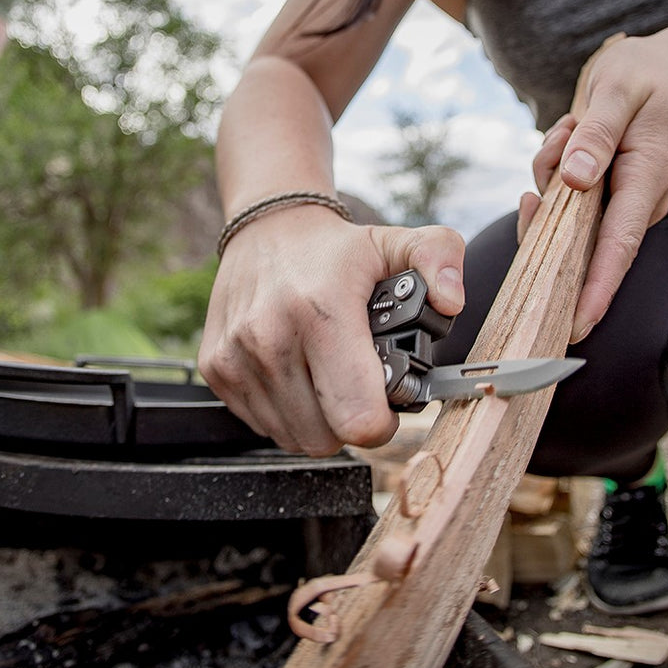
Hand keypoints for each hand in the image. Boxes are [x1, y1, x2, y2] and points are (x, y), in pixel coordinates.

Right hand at [198, 208, 464, 455]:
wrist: (267, 229)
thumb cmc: (338, 250)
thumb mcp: (399, 243)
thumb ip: (442, 259)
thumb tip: (452, 302)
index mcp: (320, 311)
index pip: (357, 418)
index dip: (383, 421)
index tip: (387, 397)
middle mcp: (269, 336)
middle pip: (327, 439)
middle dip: (352, 420)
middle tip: (361, 384)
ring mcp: (236, 356)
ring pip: (294, 439)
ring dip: (318, 419)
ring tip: (329, 376)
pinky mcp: (215, 368)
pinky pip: (264, 425)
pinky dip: (288, 411)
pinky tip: (299, 373)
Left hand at [518, 31, 667, 341]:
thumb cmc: (649, 76)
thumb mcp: (618, 91)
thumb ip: (596, 135)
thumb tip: (573, 180)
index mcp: (645, 181)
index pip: (617, 248)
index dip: (595, 290)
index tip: (575, 326)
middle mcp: (635, 201)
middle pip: (580, 238)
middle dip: (548, 219)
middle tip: (550, 163)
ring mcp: (620, 200)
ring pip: (563, 212)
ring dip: (552, 172)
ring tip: (575, 125)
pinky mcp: (604, 193)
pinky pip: (562, 194)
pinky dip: (554, 166)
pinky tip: (571, 131)